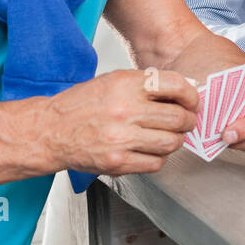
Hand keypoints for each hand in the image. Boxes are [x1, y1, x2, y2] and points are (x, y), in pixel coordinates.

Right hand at [43, 69, 197, 174]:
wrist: (52, 131)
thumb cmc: (82, 105)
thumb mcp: (113, 81)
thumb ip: (146, 85)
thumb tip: (184, 91)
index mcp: (125, 85)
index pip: (175, 86)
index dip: (191, 96)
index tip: (193, 102)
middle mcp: (125, 110)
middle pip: (178, 119)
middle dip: (188, 122)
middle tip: (185, 122)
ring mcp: (121, 138)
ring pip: (171, 143)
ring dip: (175, 141)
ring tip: (168, 136)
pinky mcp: (117, 162)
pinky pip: (155, 163)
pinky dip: (159, 158)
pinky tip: (150, 150)